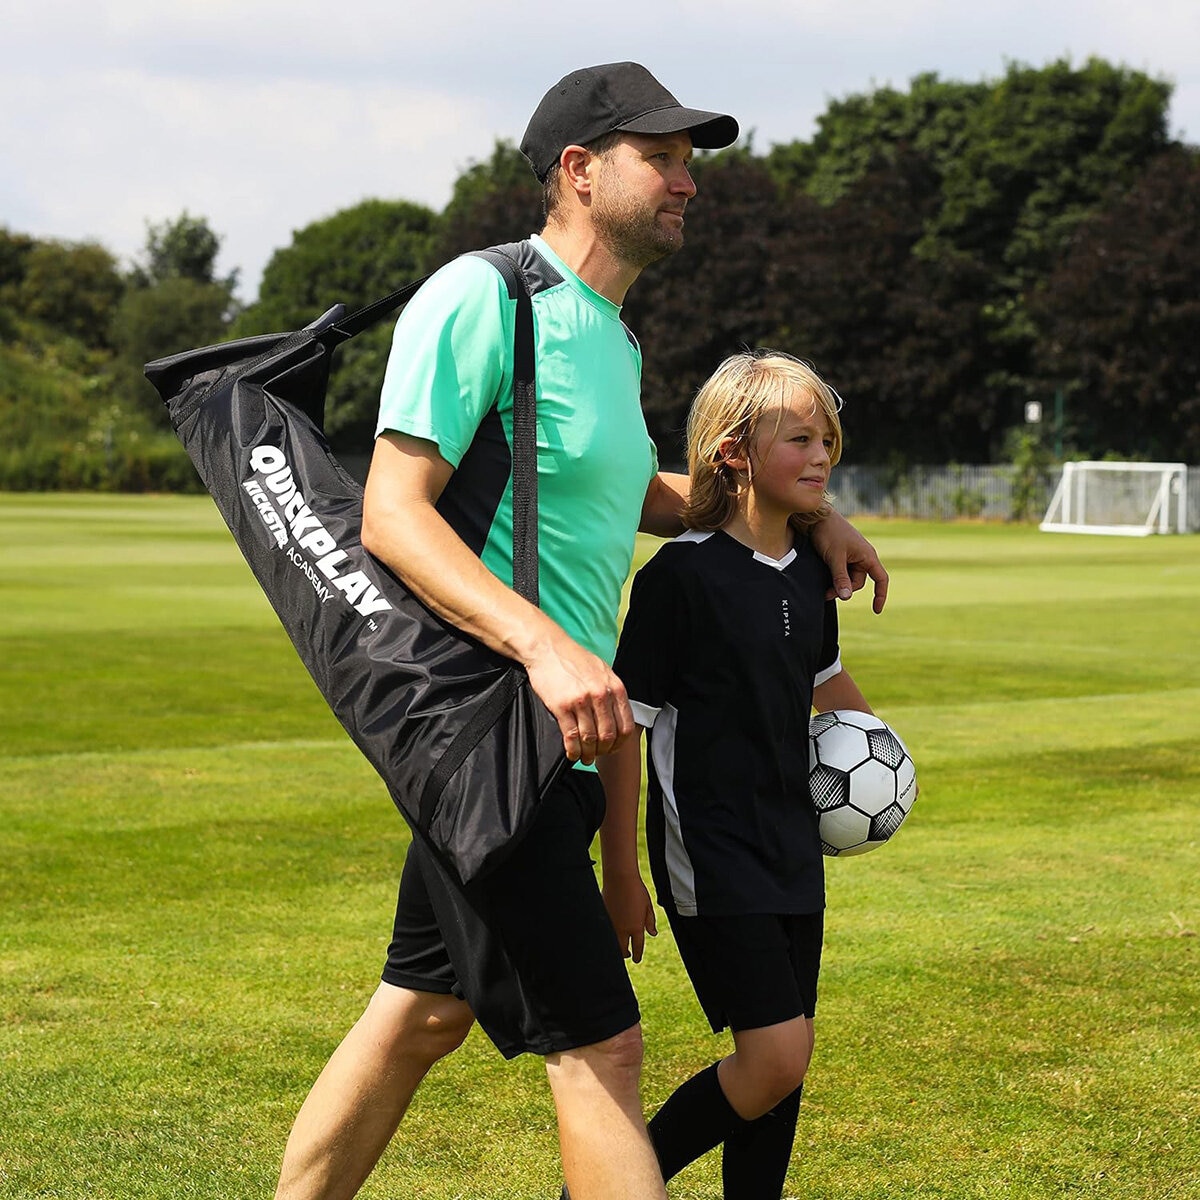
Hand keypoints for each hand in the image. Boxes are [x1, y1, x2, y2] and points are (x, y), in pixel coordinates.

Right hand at [524, 633, 635, 764]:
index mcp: (614, 687)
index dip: (619, 743)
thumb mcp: (602, 670)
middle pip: (608, 736)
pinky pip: (571, 737)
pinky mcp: (562, 706)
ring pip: (590, 739)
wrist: (547, 648)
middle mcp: (600, 695)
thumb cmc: (573, 659)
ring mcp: (581, 701)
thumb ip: (612, 691)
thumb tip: (617, 714)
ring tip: (584, 758)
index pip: (626, 726)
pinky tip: (571, 753)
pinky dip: (572, 750)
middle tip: (596, 755)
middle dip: (603, 751)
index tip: (612, 748)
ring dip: (588, 754)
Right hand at [602, 871, 657, 962]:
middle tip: (628, 955)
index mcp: (636, 927)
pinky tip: (611, 934)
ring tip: (619, 948)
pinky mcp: (604, 918)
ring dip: (617, 947)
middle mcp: (623, 929)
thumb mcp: (647, 906)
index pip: (637, 947)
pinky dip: (609, 935)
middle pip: (623, 950)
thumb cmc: (636, 890)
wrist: (619, 878)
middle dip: (626, 954)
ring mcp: (612, 924)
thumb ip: (650, 921)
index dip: (638, 955)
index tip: (637, 959)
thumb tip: (653, 934)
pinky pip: (606, 932)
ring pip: (613, 943)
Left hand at [810, 509, 888, 612]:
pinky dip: (833, 578)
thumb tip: (846, 597)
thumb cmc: (829, 532)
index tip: (876, 611)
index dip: (880, 595)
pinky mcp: (840, 556)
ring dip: (836, 585)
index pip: (881, 579)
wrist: (815, 517)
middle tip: (826, 594)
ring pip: (846, 579)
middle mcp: (862, 557)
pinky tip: (823, 580)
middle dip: (844, 589)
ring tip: (823, 588)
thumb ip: (840, 578)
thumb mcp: (835, 557)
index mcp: (868, 556)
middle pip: (857, 582)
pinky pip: (840, 572)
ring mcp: (851, 557)